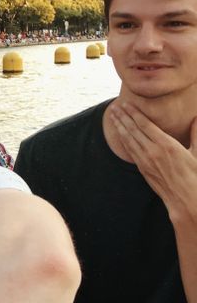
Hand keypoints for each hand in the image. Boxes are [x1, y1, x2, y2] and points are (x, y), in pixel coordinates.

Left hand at [106, 103, 196, 220]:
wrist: (185, 198)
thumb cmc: (195, 175)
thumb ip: (196, 134)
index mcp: (167, 144)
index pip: (145, 124)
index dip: (134, 113)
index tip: (127, 104)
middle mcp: (153, 151)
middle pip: (133, 130)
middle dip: (123, 117)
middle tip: (114, 107)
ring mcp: (145, 160)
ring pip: (129, 139)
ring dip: (120, 127)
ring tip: (113, 117)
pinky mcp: (142, 168)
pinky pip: (130, 151)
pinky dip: (123, 140)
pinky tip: (120, 134)